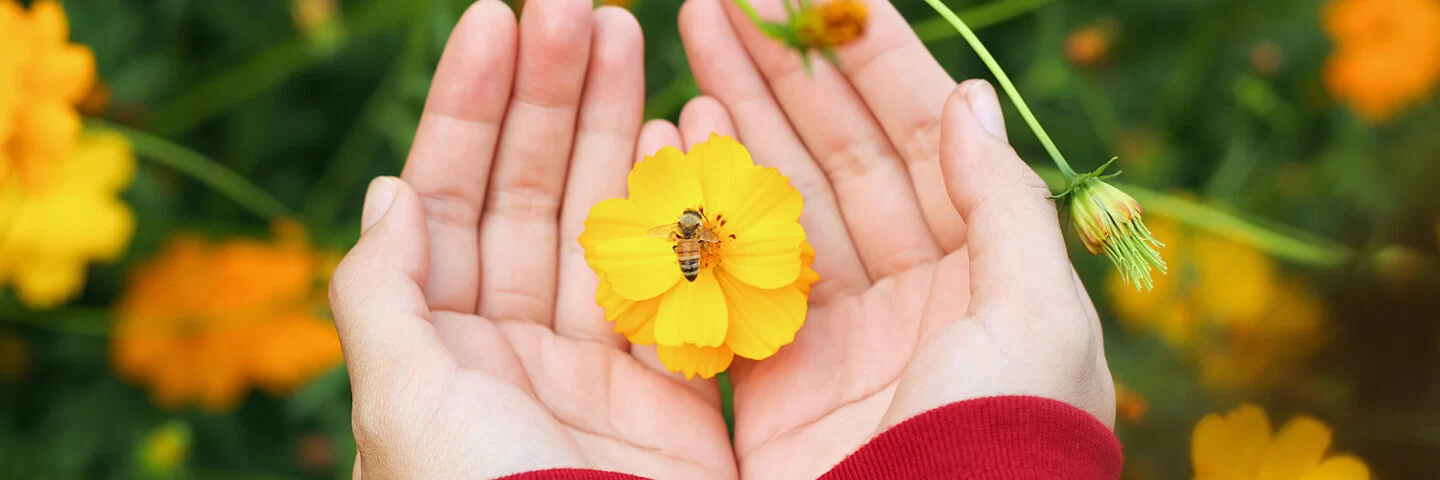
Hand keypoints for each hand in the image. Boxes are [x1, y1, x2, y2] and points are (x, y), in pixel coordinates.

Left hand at [329, 1, 734, 477]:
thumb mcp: (402, 402)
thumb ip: (383, 295)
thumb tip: (387, 192)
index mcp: (439, 342)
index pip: (447, 196)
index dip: (467, 104)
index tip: (497, 17)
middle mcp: (514, 341)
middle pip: (529, 189)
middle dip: (549, 93)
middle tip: (580, 5)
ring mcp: (597, 361)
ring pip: (603, 219)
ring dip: (614, 125)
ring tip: (629, 31)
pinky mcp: (673, 391)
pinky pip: (676, 279)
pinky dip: (683, 207)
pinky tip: (684, 130)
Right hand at [674, 0, 1115, 476]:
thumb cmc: (1007, 442)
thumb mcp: (1036, 314)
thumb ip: (1002, 200)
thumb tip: (968, 94)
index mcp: (982, 270)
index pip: (921, 140)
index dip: (871, 62)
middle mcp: (908, 294)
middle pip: (838, 159)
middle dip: (784, 74)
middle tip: (721, 1)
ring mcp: (836, 337)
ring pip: (781, 208)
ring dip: (739, 125)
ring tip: (692, 44)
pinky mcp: (774, 385)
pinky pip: (735, 281)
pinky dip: (704, 217)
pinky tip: (676, 143)